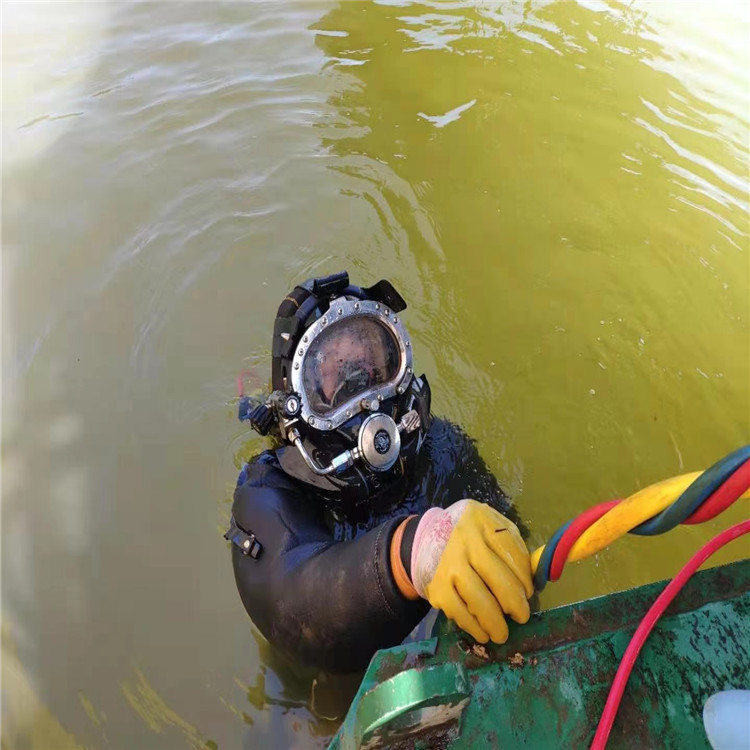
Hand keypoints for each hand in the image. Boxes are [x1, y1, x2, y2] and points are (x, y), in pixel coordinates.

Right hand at [410, 499, 532, 642]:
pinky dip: (473, 627)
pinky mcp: (435, 585)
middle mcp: (463, 540)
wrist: (424, 538)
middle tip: (522, 616)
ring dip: (495, 622)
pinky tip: (482, 632)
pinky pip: (458, 611)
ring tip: (502, 634)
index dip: (524, 577)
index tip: (528, 593)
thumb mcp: (491, 527)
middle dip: (514, 603)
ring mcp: (448, 563)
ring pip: (478, 599)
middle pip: (497, 577)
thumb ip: (513, 546)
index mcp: (482, 520)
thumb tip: (536, 577)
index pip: (511, 551)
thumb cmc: (469, 535)